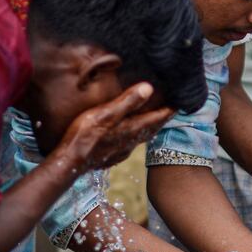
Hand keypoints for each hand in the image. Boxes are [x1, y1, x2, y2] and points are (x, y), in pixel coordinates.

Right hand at [60, 82, 175, 171]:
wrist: (69, 163)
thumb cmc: (85, 136)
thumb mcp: (106, 114)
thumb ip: (127, 102)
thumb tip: (149, 88)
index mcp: (132, 129)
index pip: (158, 117)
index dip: (170, 108)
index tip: (181, 100)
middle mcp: (131, 141)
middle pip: (152, 127)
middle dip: (162, 116)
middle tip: (171, 107)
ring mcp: (122, 150)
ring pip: (142, 135)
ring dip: (149, 125)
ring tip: (153, 116)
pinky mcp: (112, 155)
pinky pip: (130, 142)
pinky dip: (135, 133)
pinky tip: (129, 132)